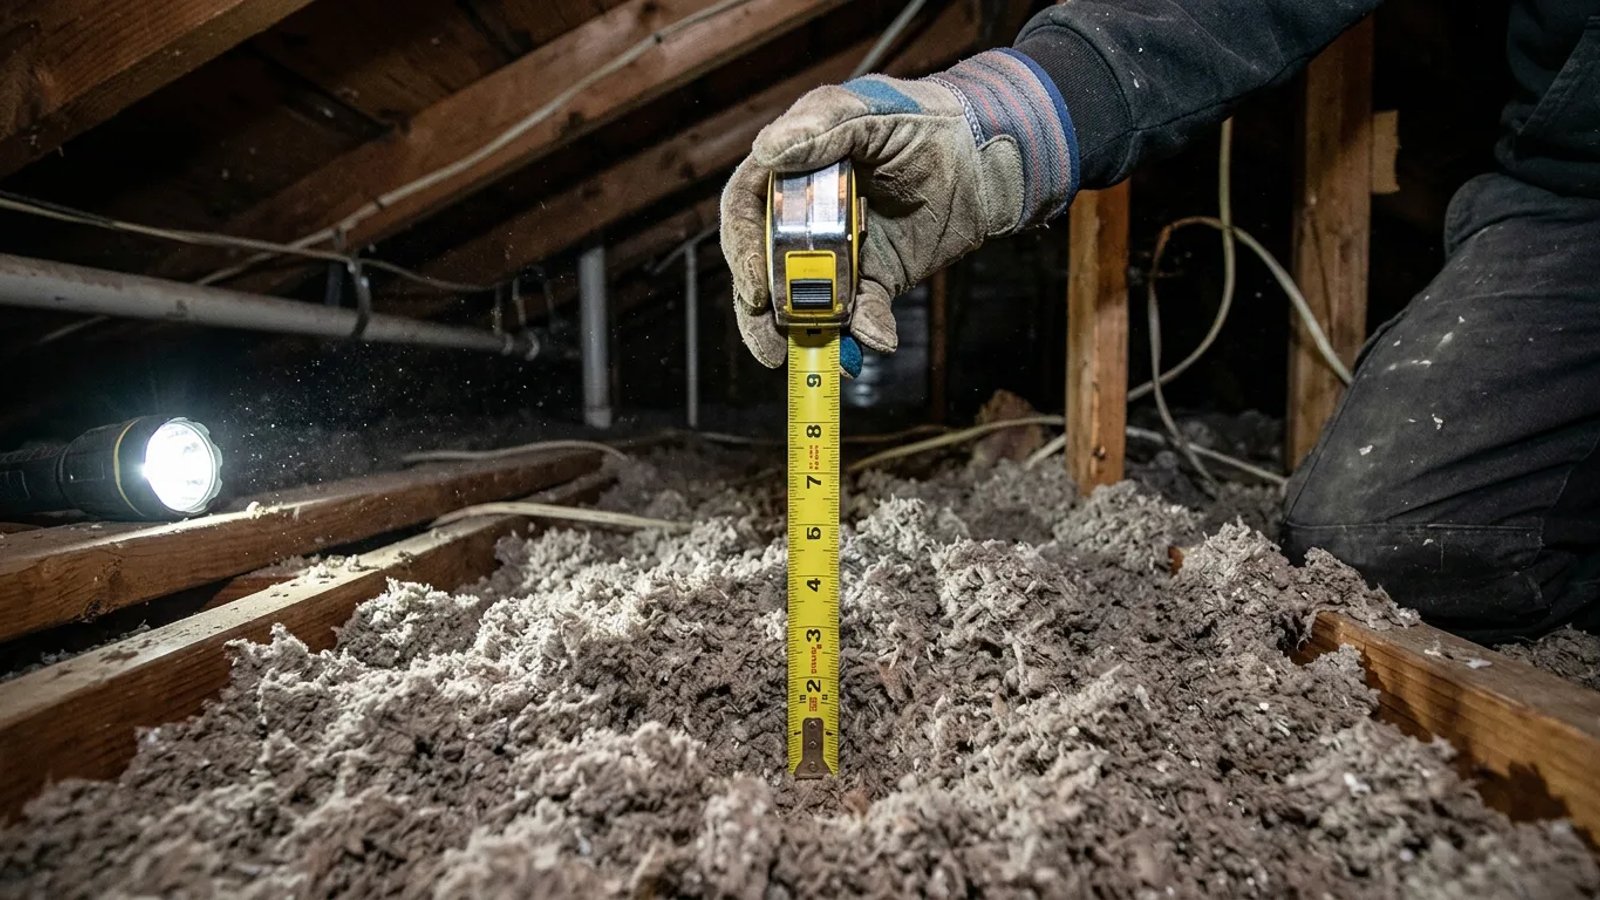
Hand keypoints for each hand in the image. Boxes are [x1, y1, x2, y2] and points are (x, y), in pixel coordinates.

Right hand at [720, 49, 1076, 367]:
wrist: (984, 158)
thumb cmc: (922, 120)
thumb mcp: (870, 111)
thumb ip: (822, 125)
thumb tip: (768, 150)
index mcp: (790, 171)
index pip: (744, 211)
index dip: (742, 249)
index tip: (755, 285)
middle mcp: (804, 216)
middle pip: (764, 266)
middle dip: (761, 308)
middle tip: (769, 342)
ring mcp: (838, 252)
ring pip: (803, 299)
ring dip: (802, 331)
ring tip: (804, 359)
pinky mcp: (874, 279)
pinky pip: (858, 314)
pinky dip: (864, 333)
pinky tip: (875, 340)